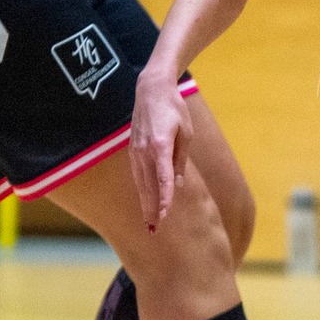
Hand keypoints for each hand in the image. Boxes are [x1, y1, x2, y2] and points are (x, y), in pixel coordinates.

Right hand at [130, 69, 194, 229]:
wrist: (151, 90)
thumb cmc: (174, 109)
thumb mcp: (186, 133)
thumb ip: (180, 160)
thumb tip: (177, 185)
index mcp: (160, 144)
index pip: (163, 177)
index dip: (164, 198)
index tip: (165, 215)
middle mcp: (145, 149)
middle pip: (149, 185)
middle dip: (152, 208)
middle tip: (154, 229)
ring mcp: (136, 150)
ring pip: (141, 182)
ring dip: (145, 202)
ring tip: (149, 222)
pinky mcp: (132, 150)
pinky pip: (137, 174)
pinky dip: (141, 190)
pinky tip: (145, 201)